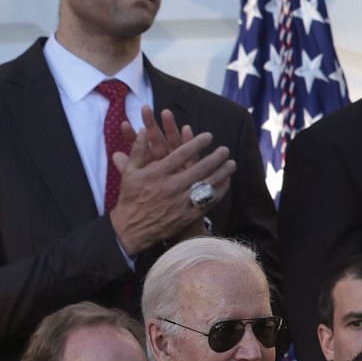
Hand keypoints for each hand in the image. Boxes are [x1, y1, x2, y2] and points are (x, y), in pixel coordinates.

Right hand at [108, 104, 236, 253]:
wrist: (132, 229)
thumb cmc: (131, 198)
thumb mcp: (129, 173)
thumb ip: (138, 151)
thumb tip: (142, 131)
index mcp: (156, 174)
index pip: (181, 154)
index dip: (196, 143)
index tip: (209, 136)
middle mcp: (170, 187)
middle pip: (199, 169)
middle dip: (215, 158)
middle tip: (225, 150)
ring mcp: (180, 203)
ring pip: (206, 185)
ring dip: (222, 173)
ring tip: (232, 164)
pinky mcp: (187, 217)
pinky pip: (208, 202)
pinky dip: (219, 191)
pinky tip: (226, 183)